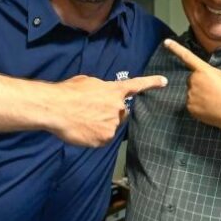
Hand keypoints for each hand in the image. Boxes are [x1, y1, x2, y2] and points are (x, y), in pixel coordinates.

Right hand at [48, 74, 166, 146]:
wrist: (56, 108)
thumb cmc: (69, 92)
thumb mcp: (88, 82)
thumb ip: (102, 89)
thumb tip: (103, 95)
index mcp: (114, 91)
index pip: (137, 85)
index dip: (152, 82)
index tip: (164, 81)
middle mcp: (117, 107)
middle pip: (121, 112)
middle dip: (111, 112)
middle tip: (92, 110)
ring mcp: (112, 124)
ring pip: (111, 126)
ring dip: (102, 124)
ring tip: (83, 119)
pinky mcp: (104, 139)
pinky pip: (103, 138)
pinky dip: (95, 135)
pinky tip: (83, 129)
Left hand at [164, 39, 220, 136]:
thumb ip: (211, 73)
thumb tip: (206, 78)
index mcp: (204, 70)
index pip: (187, 56)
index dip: (175, 48)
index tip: (166, 42)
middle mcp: (194, 80)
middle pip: (191, 79)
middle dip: (199, 83)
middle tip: (213, 90)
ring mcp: (191, 94)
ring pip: (192, 92)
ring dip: (199, 95)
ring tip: (214, 100)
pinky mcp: (189, 107)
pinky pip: (191, 103)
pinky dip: (199, 106)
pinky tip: (210, 108)